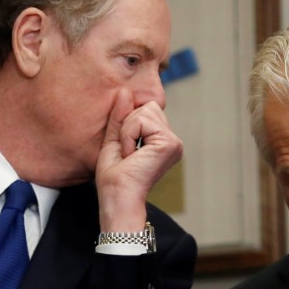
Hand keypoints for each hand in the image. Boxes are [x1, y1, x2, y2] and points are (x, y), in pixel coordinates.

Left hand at [95, 91, 182, 230]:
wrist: (117, 197)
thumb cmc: (114, 177)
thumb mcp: (115, 140)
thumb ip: (121, 116)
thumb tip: (126, 91)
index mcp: (162, 141)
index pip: (145, 109)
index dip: (128, 124)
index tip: (126, 151)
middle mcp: (173, 141)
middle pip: (147, 106)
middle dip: (128, 125)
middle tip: (127, 153)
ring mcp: (174, 142)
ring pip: (144, 110)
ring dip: (128, 131)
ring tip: (129, 155)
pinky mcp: (170, 143)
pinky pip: (141, 120)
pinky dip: (129, 135)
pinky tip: (132, 156)